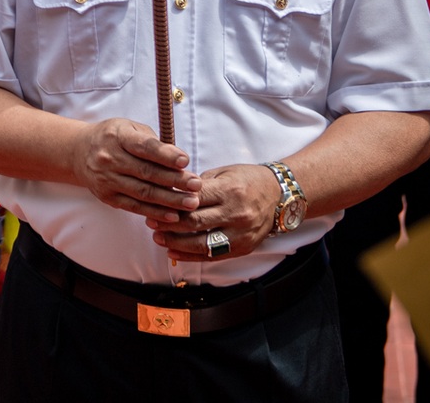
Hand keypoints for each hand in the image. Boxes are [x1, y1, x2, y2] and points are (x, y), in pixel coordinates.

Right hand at [69, 118, 202, 220]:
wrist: (79, 152)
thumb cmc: (113, 138)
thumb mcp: (129, 128)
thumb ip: (153, 141)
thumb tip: (179, 160)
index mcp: (117, 136)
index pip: (143, 146)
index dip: (165, 154)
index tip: (185, 161)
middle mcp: (109, 158)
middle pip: (146, 172)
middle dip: (174, 180)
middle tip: (196, 185)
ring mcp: (107, 179)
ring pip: (143, 193)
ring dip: (170, 199)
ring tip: (191, 202)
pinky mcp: (108, 197)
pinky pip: (135, 207)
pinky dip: (155, 212)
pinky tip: (173, 215)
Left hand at [147, 163, 281, 261]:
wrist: (279, 195)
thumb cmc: (247, 179)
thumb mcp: (223, 172)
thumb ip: (198, 184)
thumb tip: (170, 190)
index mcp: (229, 190)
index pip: (193, 199)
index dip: (170, 202)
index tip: (153, 202)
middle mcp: (236, 214)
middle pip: (194, 222)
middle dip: (168, 223)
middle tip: (150, 221)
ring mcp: (241, 234)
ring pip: (201, 243)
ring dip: (176, 242)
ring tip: (158, 238)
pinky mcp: (244, 248)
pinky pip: (213, 256)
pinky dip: (191, 256)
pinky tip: (174, 252)